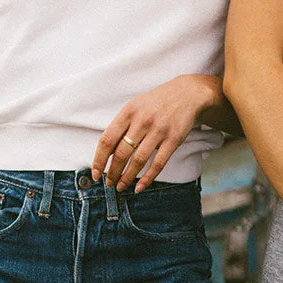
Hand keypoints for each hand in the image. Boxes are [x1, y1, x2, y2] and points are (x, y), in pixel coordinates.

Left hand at [92, 75, 220, 192]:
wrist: (186, 94)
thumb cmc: (156, 103)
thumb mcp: (135, 107)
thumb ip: (121, 126)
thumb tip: (107, 153)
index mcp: (128, 112)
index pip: (107, 139)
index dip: (99, 159)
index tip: (96, 173)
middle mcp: (142, 121)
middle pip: (121, 153)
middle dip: (113, 172)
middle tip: (110, 183)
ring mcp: (158, 130)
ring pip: (138, 161)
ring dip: (127, 178)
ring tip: (121, 187)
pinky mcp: (173, 140)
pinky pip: (157, 164)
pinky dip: (147, 178)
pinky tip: (139, 187)